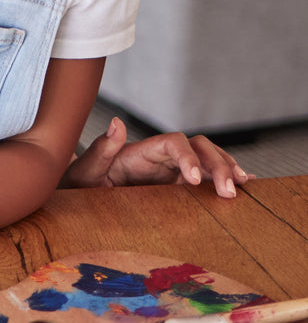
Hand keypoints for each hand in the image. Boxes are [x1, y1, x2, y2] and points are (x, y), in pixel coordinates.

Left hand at [63, 117, 252, 195]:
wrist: (76, 199)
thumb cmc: (78, 184)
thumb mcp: (84, 170)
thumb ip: (100, 149)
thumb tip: (116, 123)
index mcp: (140, 152)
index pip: (173, 143)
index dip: (188, 156)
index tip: (193, 179)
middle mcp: (160, 158)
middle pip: (198, 148)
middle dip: (217, 164)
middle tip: (230, 190)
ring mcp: (170, 172)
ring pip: (207, 161)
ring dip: (227, 169)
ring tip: (243, 186)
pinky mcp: (177, 188)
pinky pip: (206, 180)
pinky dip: (224, 179)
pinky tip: (245, 186)